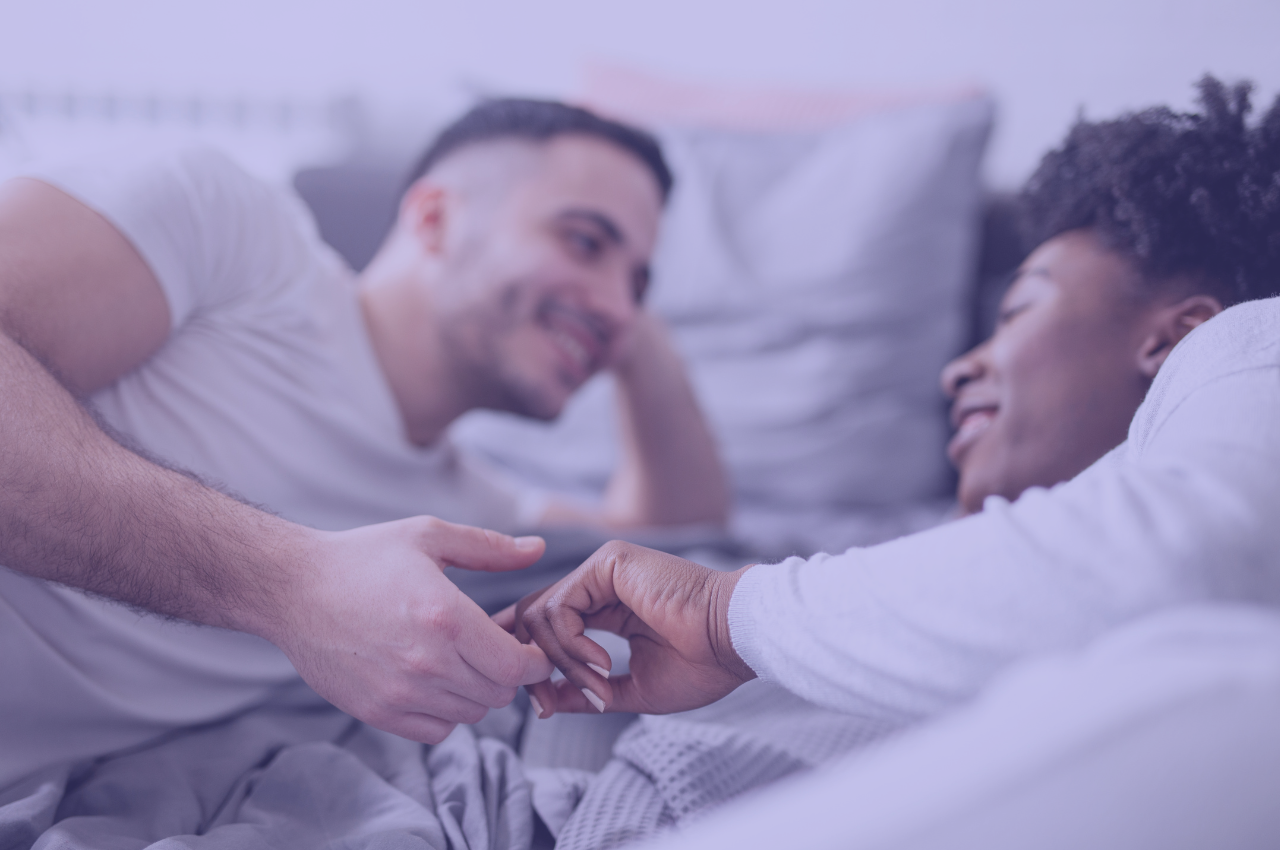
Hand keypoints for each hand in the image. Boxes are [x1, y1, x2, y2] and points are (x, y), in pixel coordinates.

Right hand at [265, 517, 554, 743]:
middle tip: (491, 648)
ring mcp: (400, 693)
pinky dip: (444, 712)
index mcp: (447, 618)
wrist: (292, 589)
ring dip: (475, 691)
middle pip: (498, 694)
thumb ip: (489, 547)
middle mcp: (427, 662)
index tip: (528, 648)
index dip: (533, 660)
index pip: (516, 667)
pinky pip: (436, 730)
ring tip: (458, 660)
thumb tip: (539, 549)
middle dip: (505, 672)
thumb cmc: (363, 558)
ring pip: (470, 714)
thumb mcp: (428, 536)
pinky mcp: (377, 712)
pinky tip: (432, 680)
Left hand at [495, 541, 755, 716]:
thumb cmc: (702, 665)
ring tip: (596, 687)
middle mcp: (600, 582)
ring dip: (561, 662)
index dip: (529, 658)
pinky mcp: (608, 562)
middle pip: (533, 617)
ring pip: (541, 614)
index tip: (533, 700)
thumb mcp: (632, 688)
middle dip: (532, 665)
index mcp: (607, 606)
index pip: (548, 624)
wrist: (737, 641)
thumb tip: (547, 703)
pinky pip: (560, 607)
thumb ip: (587, 691)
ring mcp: (602, 568)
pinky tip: (601, 663)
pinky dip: (570, 644)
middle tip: (546, 704)